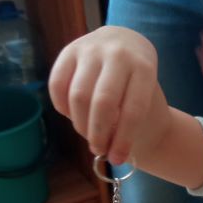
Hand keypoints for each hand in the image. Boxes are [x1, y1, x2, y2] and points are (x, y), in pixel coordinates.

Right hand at [49, 26, 159, 164]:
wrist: (126, 43)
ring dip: (80, 124)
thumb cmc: (136, 79)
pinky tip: (73, 115)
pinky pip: (57, 85)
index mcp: (144, 67)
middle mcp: (118, 54)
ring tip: (88, 134)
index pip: (133, 110)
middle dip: (98, 134)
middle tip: (99, 149)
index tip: (117, 159)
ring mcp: (92, 49)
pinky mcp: (69, 50)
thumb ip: (127, 117)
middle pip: (103, 103)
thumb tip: (104, 147)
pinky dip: (62, 107)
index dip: (123, 140)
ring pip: (78, 95)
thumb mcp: (144, 95)